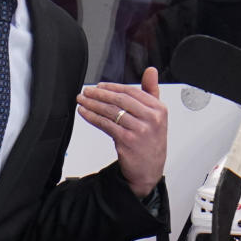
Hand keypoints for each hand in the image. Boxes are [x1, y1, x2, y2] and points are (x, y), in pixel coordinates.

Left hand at [76, 67, 167, 198]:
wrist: (149, 170)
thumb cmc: (151, 141)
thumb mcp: (157, 116)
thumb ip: (152, 92)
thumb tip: (150, 70)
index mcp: (159, 109)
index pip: (132, 92)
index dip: (113, 87)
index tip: (99, 86)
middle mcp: (151, 118)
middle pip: (120, 100)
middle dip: (99, 94)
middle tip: (86, 91)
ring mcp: (139, 130)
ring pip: (111, 112)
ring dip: (93, 104)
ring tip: (82, 100)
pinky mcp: (127, 141)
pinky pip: (106, 125)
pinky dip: (93, 117)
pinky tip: (85, 113)